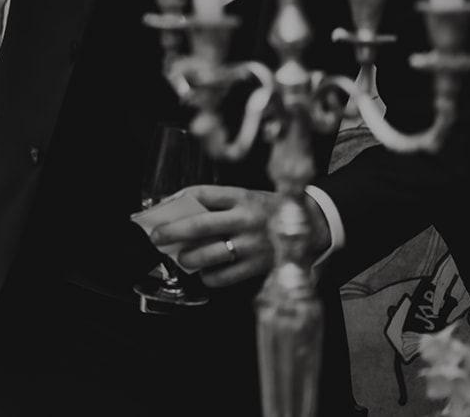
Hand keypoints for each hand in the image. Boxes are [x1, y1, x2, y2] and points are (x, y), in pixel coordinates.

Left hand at [149, 185, 327, 287]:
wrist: (312, 226)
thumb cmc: (270, 211)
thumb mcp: (247, 197)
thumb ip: (219, 203)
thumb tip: (181, 211)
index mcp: (242, 196)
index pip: (202, 193)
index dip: (177, 199)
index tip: (162, 207)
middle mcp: (246, 219)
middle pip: (200, 225)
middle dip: (172, 232)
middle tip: (157, 237)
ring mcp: (253, 244)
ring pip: (210, 254)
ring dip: (189, 258)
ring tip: (182, 258)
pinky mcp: (259, 266)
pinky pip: (226, 276)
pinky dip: (210, 276)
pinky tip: (206, 272)